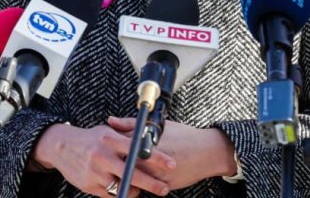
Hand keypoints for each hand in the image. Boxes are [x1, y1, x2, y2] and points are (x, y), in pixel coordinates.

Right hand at [31, 123, 172, 196]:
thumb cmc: (91, 139)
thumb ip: (127, 136)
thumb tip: (150, 139)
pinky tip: (125, 189)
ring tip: (141, 188)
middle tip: (165, 189)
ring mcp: (96, 173)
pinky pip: (112, 195)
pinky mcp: (90, 186)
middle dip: (152, 184)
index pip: (138, 149)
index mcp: (111, 140)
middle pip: (133, 174)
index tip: (172, 164)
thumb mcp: (108, 131)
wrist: (62, 147)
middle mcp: (103, 156)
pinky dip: (121, 193)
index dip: (157, 158)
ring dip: (136, 190)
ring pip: (124, 188)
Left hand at [107, 117, 235, 190]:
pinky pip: (146, 189)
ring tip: (122, 175)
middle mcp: (148, 158)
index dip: (108, 148)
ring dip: (125, 178)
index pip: (117, 146)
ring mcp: (155, 174)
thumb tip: (110, 121)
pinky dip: (140, 186)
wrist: (206, 151)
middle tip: (109, 164)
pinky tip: (138, 182)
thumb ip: (129, 124)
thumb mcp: (156, 125)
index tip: (103, 150)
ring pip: (132, 179)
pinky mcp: (163, 186)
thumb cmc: (182, 136)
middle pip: (122, 164)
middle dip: (114, 165)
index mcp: (143, 141)